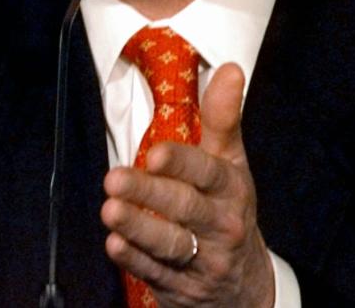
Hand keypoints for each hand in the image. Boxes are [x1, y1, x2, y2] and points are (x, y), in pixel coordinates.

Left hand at [100, 63, 274, 306]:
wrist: (246, 285)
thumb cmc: (227, 208)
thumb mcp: (231, 162)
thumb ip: (223, 117)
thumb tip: (230, 68)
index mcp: (231, 189)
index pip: (208, 173)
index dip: (182, 163)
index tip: (154, 154)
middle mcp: (221, 225)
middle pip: (185, 208)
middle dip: (149, 194)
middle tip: (114, 179)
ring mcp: (203, 260)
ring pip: (170, 244)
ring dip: (137, 228)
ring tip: (109, 211)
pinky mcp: (180, 287)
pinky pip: (155, 273)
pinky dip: (134, 260)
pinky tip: (114, 245)